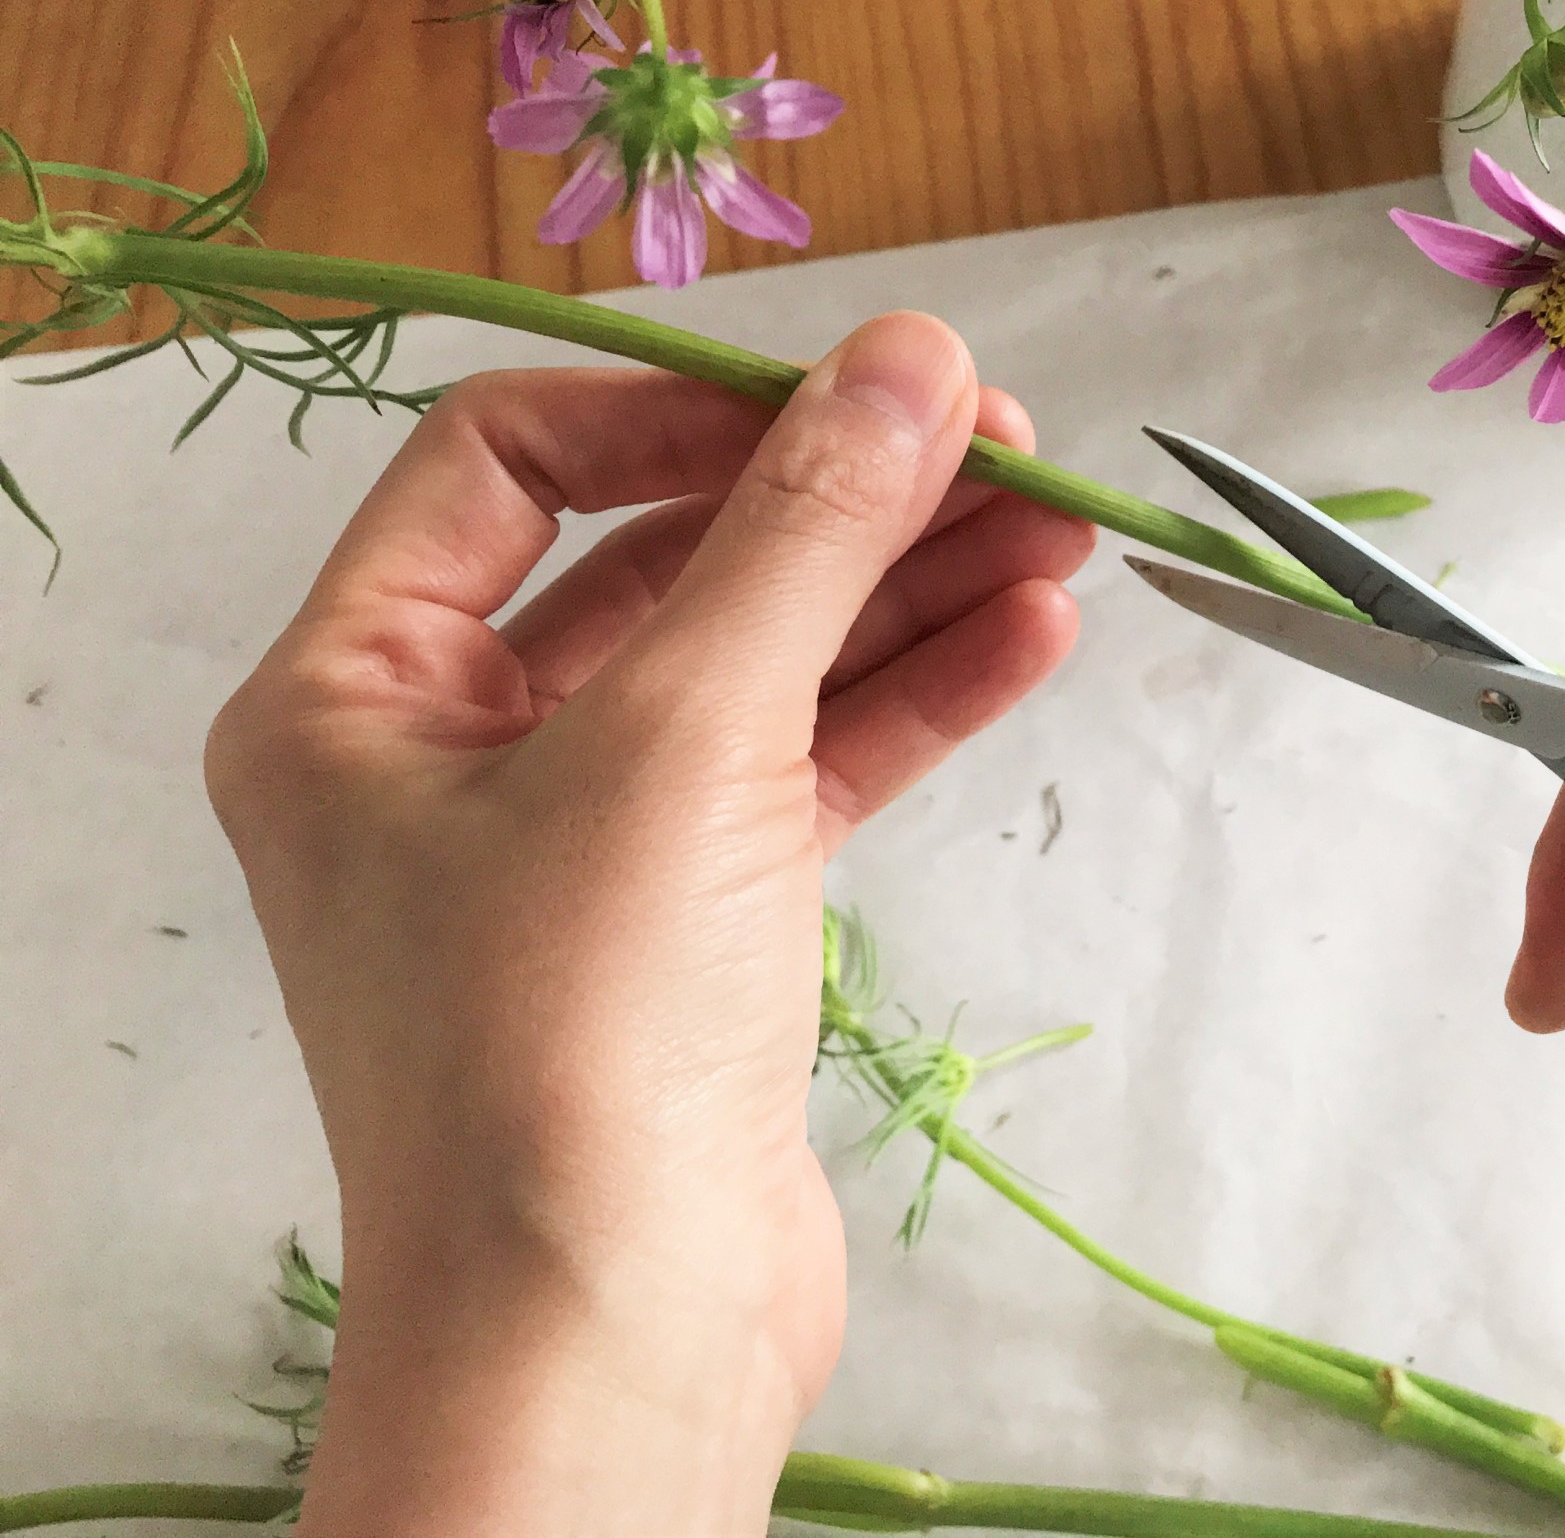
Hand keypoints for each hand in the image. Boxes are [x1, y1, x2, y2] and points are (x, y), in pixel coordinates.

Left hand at [205, 313, 1093, 1534]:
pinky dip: (916, 701)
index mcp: (358, 694)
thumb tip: (913, 363)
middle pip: (667, 559)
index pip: (511, 462)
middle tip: (1006, 447)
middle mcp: (455, 758)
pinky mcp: (699, 928)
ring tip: (1058, 529)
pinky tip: (1028, 638)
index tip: (852, 392)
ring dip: (908, 592)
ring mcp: (585, 846)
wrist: (611, 1349)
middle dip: (841, 501)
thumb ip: (805, 534)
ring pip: (760, 664)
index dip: (685, 409)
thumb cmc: (568, 1054)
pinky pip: (811, 769)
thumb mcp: (687, 742)